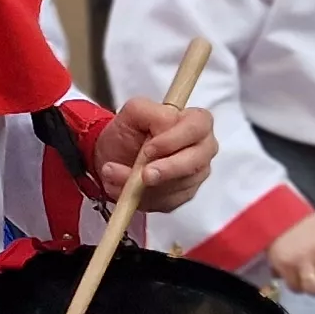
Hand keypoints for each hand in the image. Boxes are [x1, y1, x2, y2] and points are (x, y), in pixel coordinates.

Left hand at [92, 99, 215, 214]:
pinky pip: (168, 202)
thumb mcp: (132, 111)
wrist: (113, 157)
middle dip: (168, 170)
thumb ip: (149, 111)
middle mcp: (201, 149)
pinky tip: (126, 190)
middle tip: (144, 175)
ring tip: (117, 177)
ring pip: (180, 185)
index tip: (150, 148)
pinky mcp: (182, 196)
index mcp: (195, 122)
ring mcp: (194, 175)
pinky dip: (144, 198)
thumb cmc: (128, 132)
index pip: (198, 126)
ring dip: (147, 186)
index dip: (175, 139)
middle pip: (196, 162)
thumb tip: (163, 127)